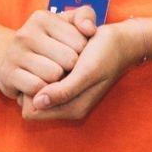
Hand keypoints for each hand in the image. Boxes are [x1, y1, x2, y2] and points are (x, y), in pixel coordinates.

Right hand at [0, 5, 98, 100]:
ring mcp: (14, 53)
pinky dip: (44, 91)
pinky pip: (37, 88)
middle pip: (69, 59)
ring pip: (54, 74)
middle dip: (72, 68)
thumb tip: (90, 30)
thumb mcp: (67, 24)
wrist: (13, 59)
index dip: (82, 53)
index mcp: (42, 18)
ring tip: (54, 77)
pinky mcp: (8, 74)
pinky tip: (43, 86)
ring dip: (59, 81)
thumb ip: (85, 17)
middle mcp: (26, 33)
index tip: (73, 52)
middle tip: (64, 67)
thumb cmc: (50, 42)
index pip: (80, 42)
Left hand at [23, 17, 144, 121]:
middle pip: (30, 101)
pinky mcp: (67, 83)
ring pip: (36, 89)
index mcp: (72, 109)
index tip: (38, 71)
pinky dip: (44, 68)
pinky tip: (53, 54)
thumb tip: (37, 103)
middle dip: (33, 83)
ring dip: (38, 74)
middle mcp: (67, 106)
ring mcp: (66, 95)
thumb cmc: (106, 53)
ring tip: (50, 56)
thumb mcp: (87, 71)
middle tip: (44, 61)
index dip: (29, 92)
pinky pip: (44, 80)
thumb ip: (64, 91)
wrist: (123, 41)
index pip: (30, 111)